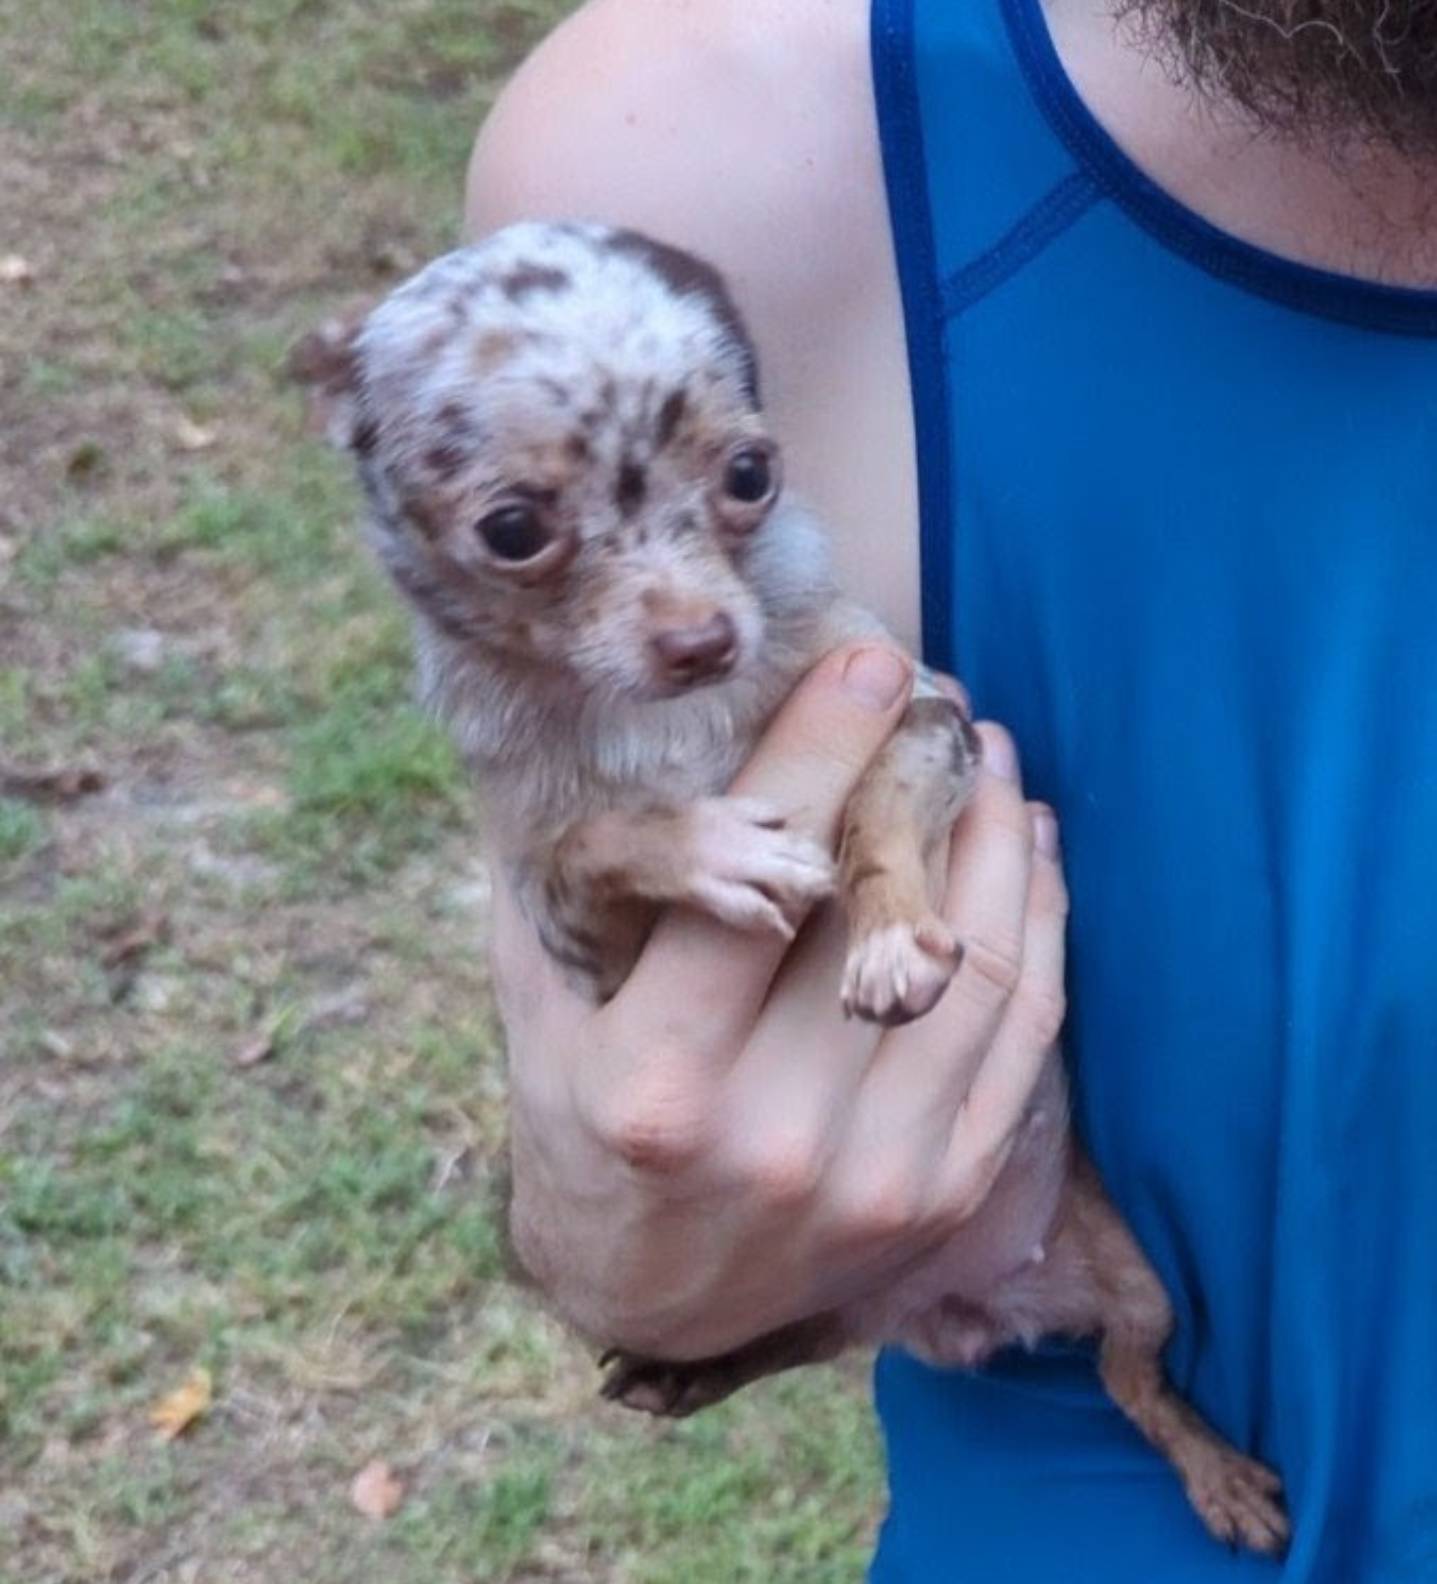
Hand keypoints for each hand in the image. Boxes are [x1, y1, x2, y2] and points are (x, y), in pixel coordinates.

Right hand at [491, 644, 1067, 1357]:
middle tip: (934, 698)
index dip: (818, 757)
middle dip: (913, 779)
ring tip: (986, 758)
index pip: (756, 884)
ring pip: (975, 963)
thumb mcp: (542, 1012)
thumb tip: (610, 736)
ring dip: (995, 838)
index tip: (864, 663)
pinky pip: (1023, 1031)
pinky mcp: (950, 1199)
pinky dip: (1038, 922)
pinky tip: (1025, 846)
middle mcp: (773, 1137)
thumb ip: (578, 891)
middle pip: (875, 915)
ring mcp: (879, 1178)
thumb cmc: (581, 1129)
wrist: (652, 1299)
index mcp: (656, 1082)